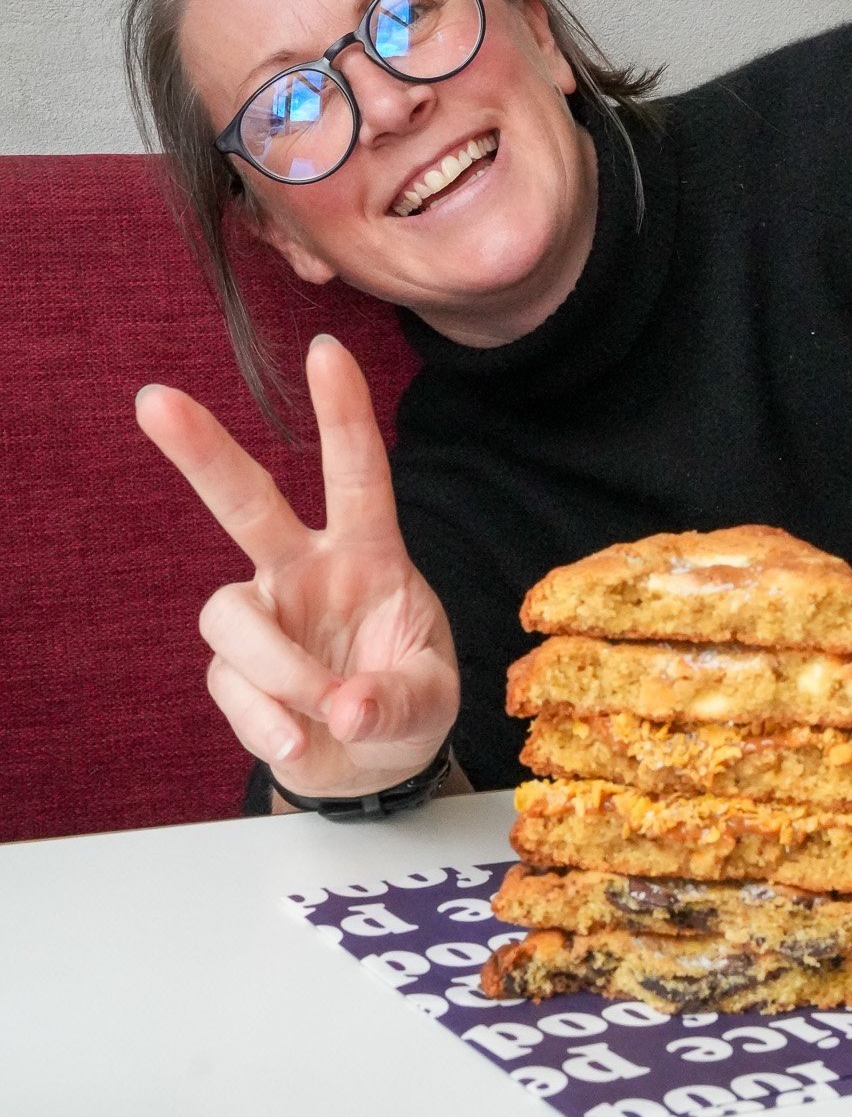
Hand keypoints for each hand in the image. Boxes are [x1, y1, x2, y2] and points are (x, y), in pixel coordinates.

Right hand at [135, 334, 458, 797]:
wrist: (370, 766)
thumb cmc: (406, 703)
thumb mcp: (431, 701)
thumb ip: (397, 701)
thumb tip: (345, 708)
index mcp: (367, 552)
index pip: (356, 472)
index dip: (342, 412)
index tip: (325, 350)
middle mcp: (304, 570)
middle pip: (245, 502)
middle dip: (201, 451)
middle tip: (154, 400)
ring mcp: (264, 617)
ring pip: (230, 615)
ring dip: (278, 668)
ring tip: (324, 712)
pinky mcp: (234, 672)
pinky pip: (233, 687)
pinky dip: (269, 723)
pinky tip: (302, 743)